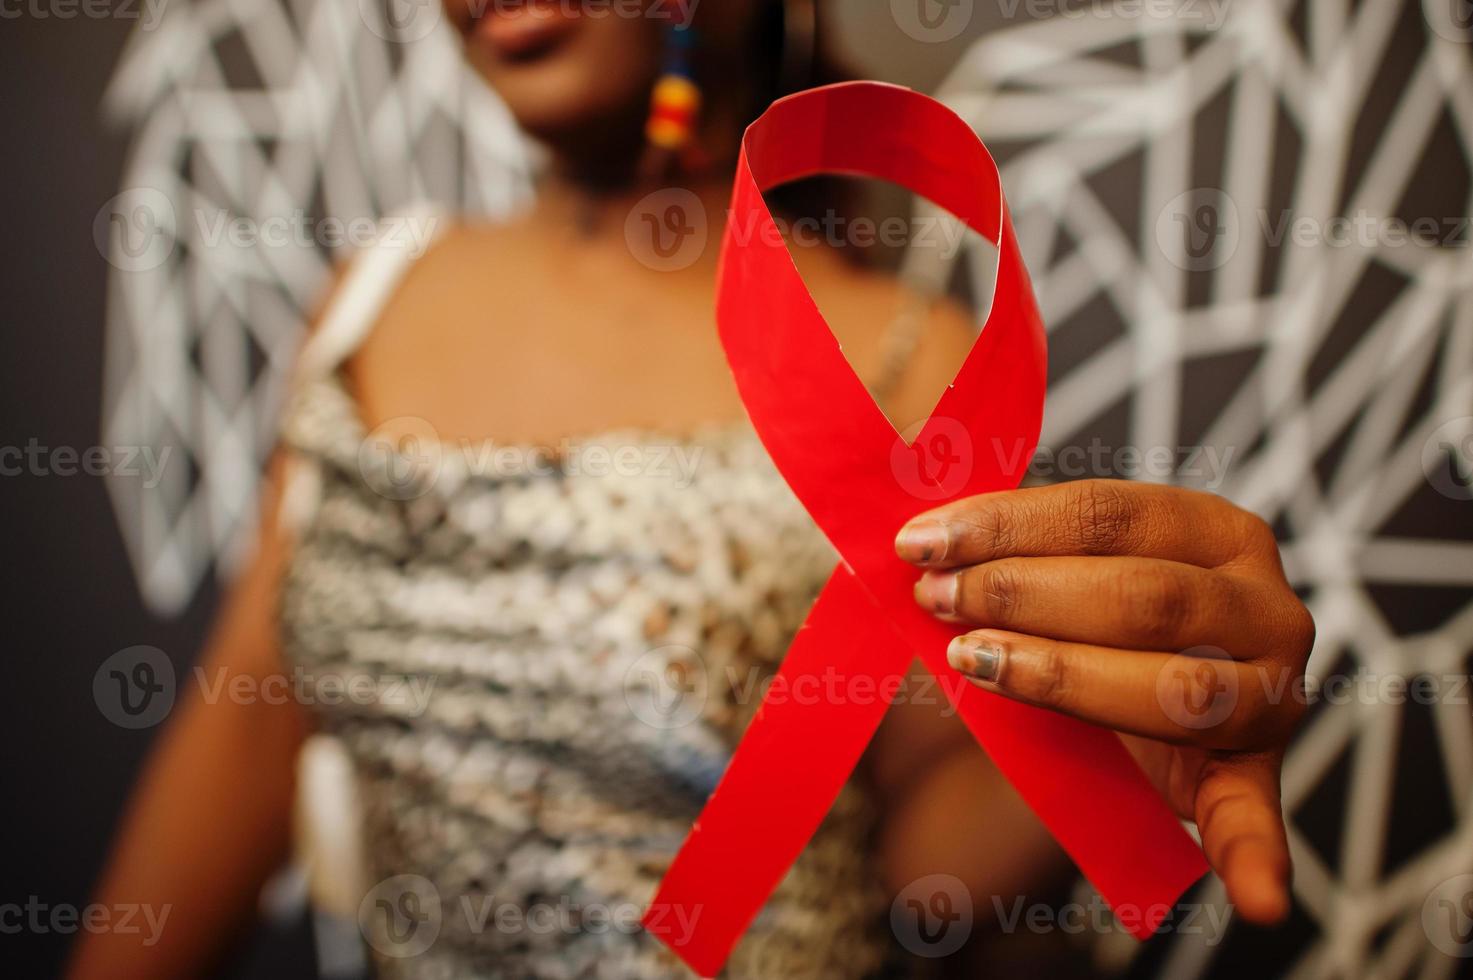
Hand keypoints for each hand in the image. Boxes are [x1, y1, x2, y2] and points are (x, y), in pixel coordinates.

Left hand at [895, 479, 1313, 924]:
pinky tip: (1254, 896)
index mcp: (1222, 533)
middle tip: (936, 599)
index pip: (1108, 514)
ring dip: (1063, 677)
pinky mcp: (1258, 773)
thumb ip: (1020, 553)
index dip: (1007, 525)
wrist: (1145, 694)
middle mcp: (1267, 606)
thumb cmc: (1098, 615)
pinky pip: (1255, 816)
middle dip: (1020, 594)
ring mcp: (1276, 693)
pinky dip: (1256, 857)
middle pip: (1141, 596)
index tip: (922, 541)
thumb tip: (920, 539)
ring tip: (973, 663)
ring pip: (1174, 687)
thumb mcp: (1075, 568)